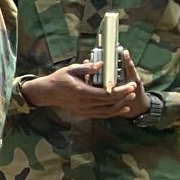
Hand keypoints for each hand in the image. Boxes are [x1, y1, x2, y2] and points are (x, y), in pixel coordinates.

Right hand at [22, 56, 142, 118]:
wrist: (46, 92)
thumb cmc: (58, 79)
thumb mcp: (71, 69)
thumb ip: (87, 68)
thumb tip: (101, 64)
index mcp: (82, 91)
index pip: (106, 93)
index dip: (120, 90)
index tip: (130, 85)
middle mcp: (84, 103)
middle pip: (109, 102)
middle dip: (123, 96)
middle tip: (133, 88)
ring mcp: (83, 109)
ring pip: (107, 111)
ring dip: (120, 105)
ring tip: (130, 98)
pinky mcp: (83, 112)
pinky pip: (101, 115)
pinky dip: (113, 113)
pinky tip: (121, 108)